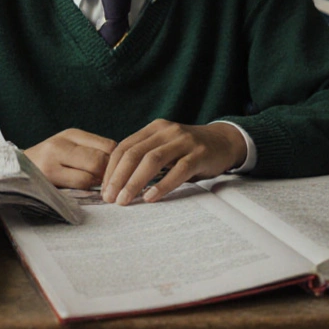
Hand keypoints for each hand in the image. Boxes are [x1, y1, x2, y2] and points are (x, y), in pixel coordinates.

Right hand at [23, 129, 115, 189]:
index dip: (117, 160)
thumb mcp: (69, 147)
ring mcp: (52, 161)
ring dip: (97, 184)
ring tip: (96, 187)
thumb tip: (121, 162)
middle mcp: (61, 144)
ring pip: (90, 174)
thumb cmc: (48, 160)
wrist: (14, 169)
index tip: (117, 170)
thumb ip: (92, 150)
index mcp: (71, 135)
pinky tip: (85, 190)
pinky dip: (86, 190)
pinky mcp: (47, 177)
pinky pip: (77, 185)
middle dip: (108, 174)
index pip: (108, 146)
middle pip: (100, 160)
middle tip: (109, 182)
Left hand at [101, 120, 246, 205]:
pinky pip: (178, 170)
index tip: (103, 189)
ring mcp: (184, 141)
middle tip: (109, 198)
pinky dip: (162, 185)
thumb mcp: (165, 147)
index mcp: (155, 129)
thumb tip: (116, 183)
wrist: (224, 142)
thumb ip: (145, 158)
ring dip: (135, 182)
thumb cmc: (190, 151)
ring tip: (125, 200)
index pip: (124, 147)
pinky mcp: (200, 154)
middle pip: (135, 153)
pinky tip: (151, 197)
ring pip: (153, 160)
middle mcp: (168, 131)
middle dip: (118, 177)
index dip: (111, 169)